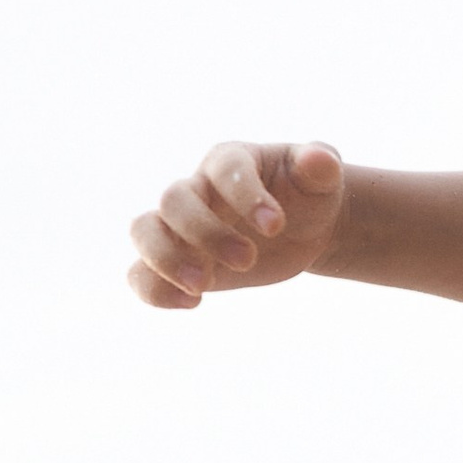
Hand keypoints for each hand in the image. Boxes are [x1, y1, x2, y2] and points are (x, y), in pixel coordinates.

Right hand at [129, 141, 344, 307]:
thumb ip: (320, 164)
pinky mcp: (178, 260)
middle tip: (247, 261)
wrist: (302, 228)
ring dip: (165, 259)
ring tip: (202, 286)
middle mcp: (197, 188)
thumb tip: (320, 158)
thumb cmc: (308, 194)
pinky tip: (191, 303)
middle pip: (174, 200)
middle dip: (206, 233)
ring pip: (143, 230)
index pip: (225, 169)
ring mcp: (180, 226)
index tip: (276, 227)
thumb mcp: (321, 178)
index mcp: (230, 161)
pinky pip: (140, 272)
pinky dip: (154, 289)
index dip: (246, 196)